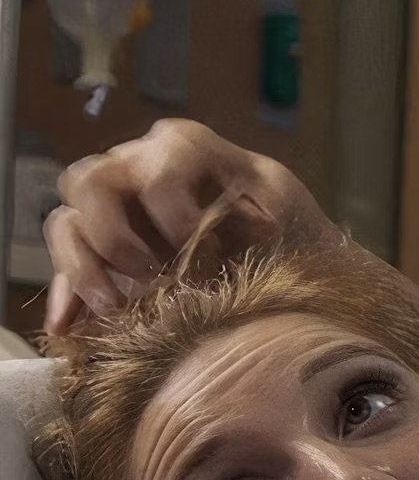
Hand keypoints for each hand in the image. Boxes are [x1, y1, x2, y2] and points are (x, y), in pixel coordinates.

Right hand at [44, 118, 329, 333]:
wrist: (294, 262)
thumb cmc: (292, 227)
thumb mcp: (284, 212)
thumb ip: (259, 212)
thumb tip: (255, 228)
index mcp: (184, 149)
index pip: (155, 165)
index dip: (174, 210)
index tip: (203, 249)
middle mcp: (135, 168)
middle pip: (88, 183)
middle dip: (116, 236)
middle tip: (154, 275)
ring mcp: (112, 209)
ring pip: (65, 224)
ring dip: (84, 270)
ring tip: (118, 310)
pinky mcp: (101, 254)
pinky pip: (66, 270)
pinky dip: (68, 300)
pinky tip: (69, 330)